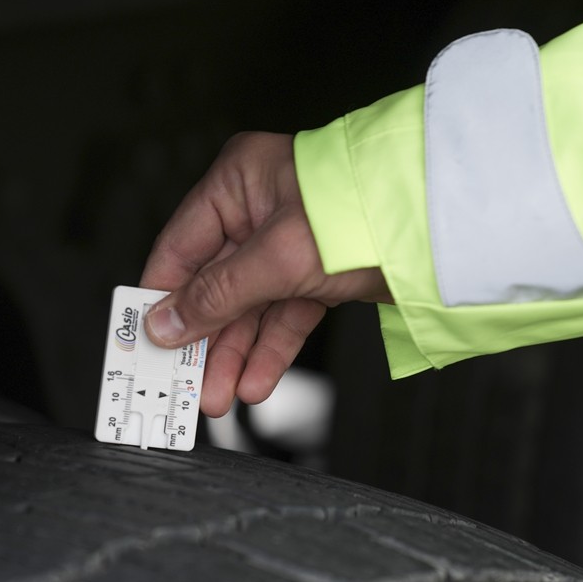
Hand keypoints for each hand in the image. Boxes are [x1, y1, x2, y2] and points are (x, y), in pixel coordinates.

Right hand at [140, 132, 390, 417]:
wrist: (440, 226)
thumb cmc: (362, 210)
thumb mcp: (276, 258)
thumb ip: (217, 295)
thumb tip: (163, 324)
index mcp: (237, 184)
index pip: (180, 248)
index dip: (160, 297)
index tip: (143, 340)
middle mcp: (258, 211)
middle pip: (213, 286)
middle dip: (201, 339)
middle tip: (182, 383)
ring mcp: (289, 245)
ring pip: (247, 309)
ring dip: (233, 355)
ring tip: (217, 397)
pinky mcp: (318, 275)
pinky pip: (283, 319)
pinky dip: (269, 351)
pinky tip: (255, 382)